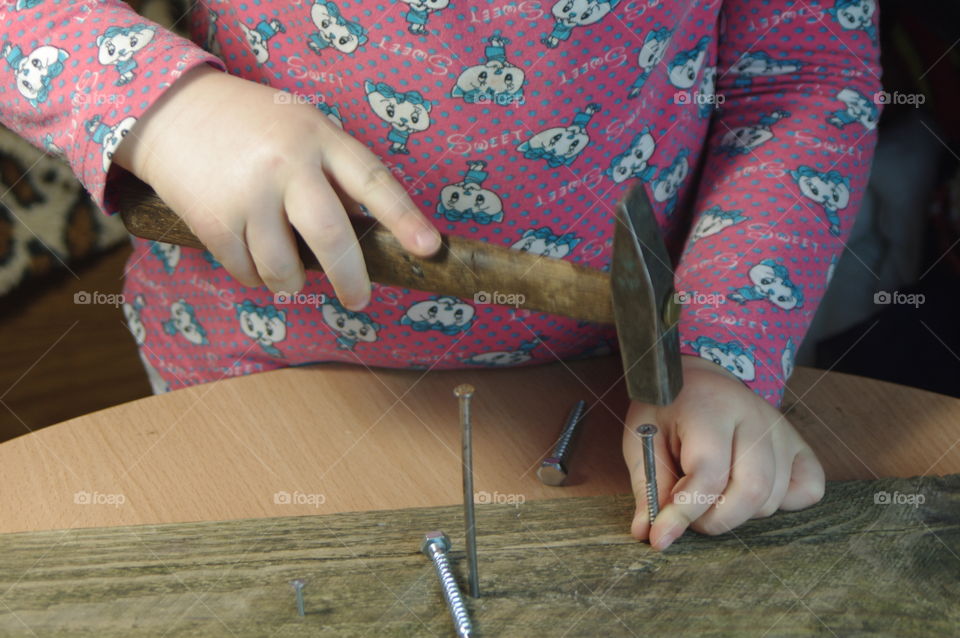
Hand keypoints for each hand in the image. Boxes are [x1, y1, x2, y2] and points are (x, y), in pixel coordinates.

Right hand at [114, 65, 440, 308]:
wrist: (172, 109)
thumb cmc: (254, 127)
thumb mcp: (303, 128)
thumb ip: (335, 173)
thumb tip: (369, 237)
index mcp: (320, 137)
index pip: (373, 182)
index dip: (403, 218)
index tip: (428, 248)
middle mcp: (287, 162)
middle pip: (331, 237)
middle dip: (351, 279)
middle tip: (358, 299)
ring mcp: (248, 191)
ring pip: (285, 268)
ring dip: (291, 284)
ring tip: (290, 275)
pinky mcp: (213, 218)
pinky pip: (247, 272)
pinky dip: (255, 277)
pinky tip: (252, 258)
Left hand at [622, 355, 824, 549]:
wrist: (698, 380)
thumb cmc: (667, 409)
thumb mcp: (642, 438)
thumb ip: (648, 485)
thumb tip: (650, 533)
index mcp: (710, 407)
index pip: (708, 472)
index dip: (684, 511)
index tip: (662, 536)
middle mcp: (754, 417)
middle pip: (751, 491)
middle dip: (715, 520)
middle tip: (689, 514)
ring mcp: (781, 430)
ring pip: (772, 498)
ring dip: (738, 513)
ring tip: (711, 496)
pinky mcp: (799, 444)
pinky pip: (808, 490)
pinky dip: (782, 503)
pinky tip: (748, 492)